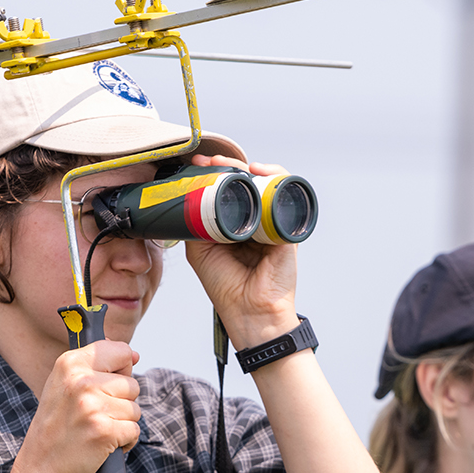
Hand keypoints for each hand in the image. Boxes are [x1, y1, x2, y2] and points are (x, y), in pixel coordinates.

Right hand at [18, 341, 141, 472]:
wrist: (41, 467)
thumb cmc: (57, 426)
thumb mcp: (64, 385)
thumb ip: (95, 367)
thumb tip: (133, 355)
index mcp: (70, 364)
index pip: (121, 351)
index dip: (120, 370)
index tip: (106, 384)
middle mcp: (81, 381)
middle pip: (132, 384)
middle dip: (121, 402)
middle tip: (93, 415)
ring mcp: (93, 406)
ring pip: (135, 409)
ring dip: (122, 423)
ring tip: (96, 429)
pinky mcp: (105, 431)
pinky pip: (134, 431)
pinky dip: (124, 441)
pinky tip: (103, 444)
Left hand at [181, 153, 298, 347]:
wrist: (250, 312)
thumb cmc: (226, 287)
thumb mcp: (200, 251)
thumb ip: (195, 226)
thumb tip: (187, 199)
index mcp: (236, 227)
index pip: (228, 192)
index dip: (213, 175)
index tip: (196, 165)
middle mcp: (255, 221)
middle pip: (245, 183)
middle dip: (227, 166)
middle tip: (209, 161)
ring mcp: (271, 222)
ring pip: (263, 183)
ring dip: (246, 167)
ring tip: (228, 164)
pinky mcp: (286, 226)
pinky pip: (284, 193)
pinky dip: (274, 175)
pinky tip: (257, 171)